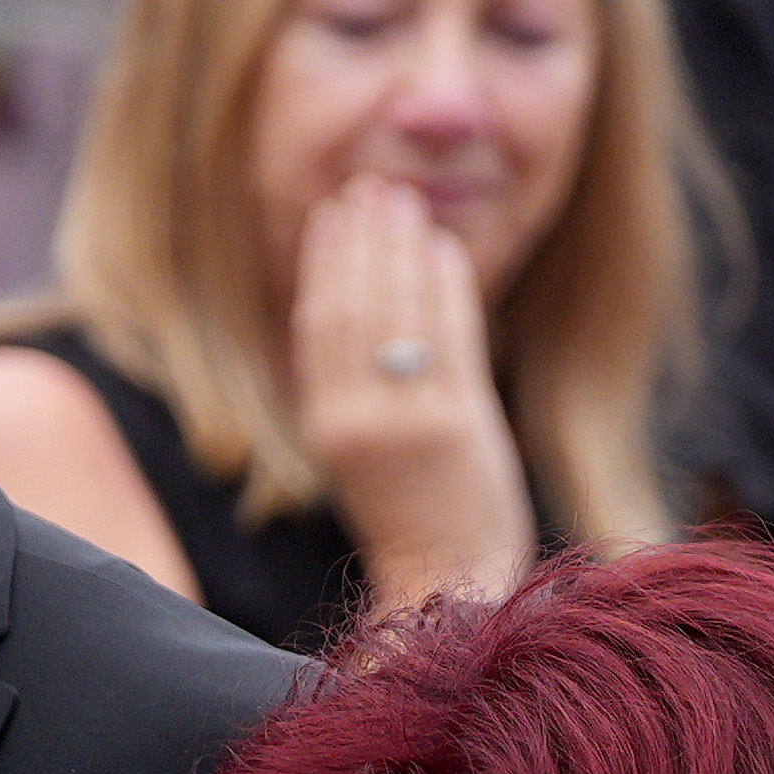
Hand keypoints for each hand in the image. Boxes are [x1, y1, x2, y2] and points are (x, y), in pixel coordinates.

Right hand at [288, 177, 531, 611]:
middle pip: (353, 305)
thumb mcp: (361, 452)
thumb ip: (355, 388)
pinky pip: (449, 334)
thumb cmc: (414, 519)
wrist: (451, 585)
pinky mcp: (456, 425)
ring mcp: (405, 421)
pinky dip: (446, 284)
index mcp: (324, 426)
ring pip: (397, 311)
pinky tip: (446, 249)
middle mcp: (355, 419)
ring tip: (406, 202)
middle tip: (374, 188)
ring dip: (401, 246)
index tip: (335, 211)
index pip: (318, 322)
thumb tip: (363, 304)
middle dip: (362, 237)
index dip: (325, 260)